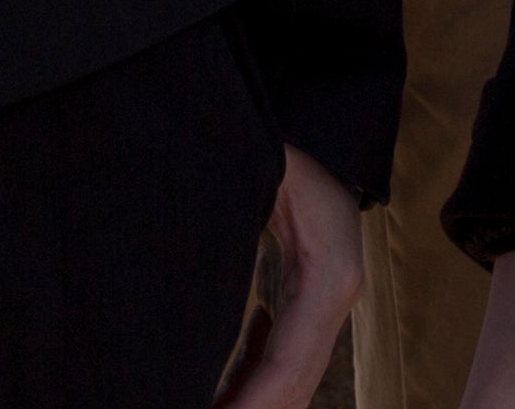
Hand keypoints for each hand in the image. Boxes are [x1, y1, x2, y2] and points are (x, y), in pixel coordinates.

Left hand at [215, 148, 362, 408]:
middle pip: (294, 386)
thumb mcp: (266, 165)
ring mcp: (323, 303)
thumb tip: (181, 235)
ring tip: (192, 408)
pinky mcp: (304, 298)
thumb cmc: (291, 143)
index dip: (251, 404)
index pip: (289, 366)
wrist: (325, 133)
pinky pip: (279, 357)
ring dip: (248, 401)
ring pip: (289, 379)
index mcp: (327, 276)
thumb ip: (236, 199)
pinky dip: (248, 379)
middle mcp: (333, 299)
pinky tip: (217, 388)